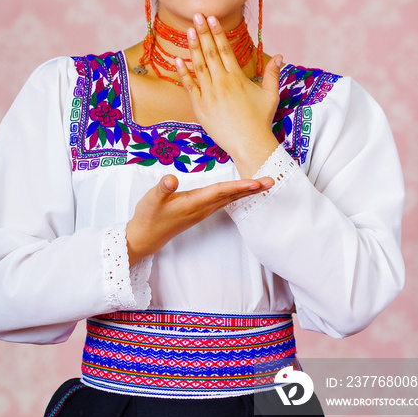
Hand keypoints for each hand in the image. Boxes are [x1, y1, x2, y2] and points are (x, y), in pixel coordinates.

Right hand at [126, 174, 273, 264]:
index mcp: (193, 202)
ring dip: (246, 192)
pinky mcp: (199, 212)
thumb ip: (162, 188)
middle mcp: (202, 208)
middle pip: (231, 196)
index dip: (238, 186)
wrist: (146, 236)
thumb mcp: (151, 199)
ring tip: (262, 184)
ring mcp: (202, 211)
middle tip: (271, 181)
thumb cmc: (148, 215)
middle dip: (251, 189)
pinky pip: (223, 202)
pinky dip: (235, 195)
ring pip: (229, 199)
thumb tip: (171, 179)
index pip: (220, 192)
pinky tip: (241, 191)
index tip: (256, 183)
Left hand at [175, 13, 281, 177]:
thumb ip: (273, 73)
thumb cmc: (261, 120)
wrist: (249, 144)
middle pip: (210, 52)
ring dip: (193, 47)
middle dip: (203, 31)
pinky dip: (183, 73)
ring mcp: (209, 94)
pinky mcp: (200, 107)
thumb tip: (279, 56)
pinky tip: (178, 60)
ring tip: (188, 30)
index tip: (212, 17)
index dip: (217, 31)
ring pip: (198, 66)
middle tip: (196, 15)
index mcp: (237, 77)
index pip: (225, 49)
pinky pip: (189, 86)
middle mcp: (221, 82)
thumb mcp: (271, 94)